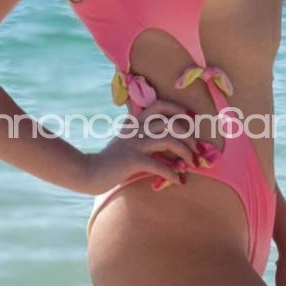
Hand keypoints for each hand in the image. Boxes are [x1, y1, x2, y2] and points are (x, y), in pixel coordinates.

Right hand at [78, 95, 203, 194]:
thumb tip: (144, 128)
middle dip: (189, 136)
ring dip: (185, 152)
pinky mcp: (133, 160)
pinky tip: (178, 179)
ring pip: (169, 140)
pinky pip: (159, 165)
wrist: (90, 172)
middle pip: (171, 124)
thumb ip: (135, 132)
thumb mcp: (123, 140)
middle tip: (196, 149)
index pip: (159, 106)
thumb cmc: (109, 160)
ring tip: (191, 163)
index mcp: (135, 123)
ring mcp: (135, 143)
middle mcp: (137, 130)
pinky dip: (172, 173)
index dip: (177, 109)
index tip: (190, 117)